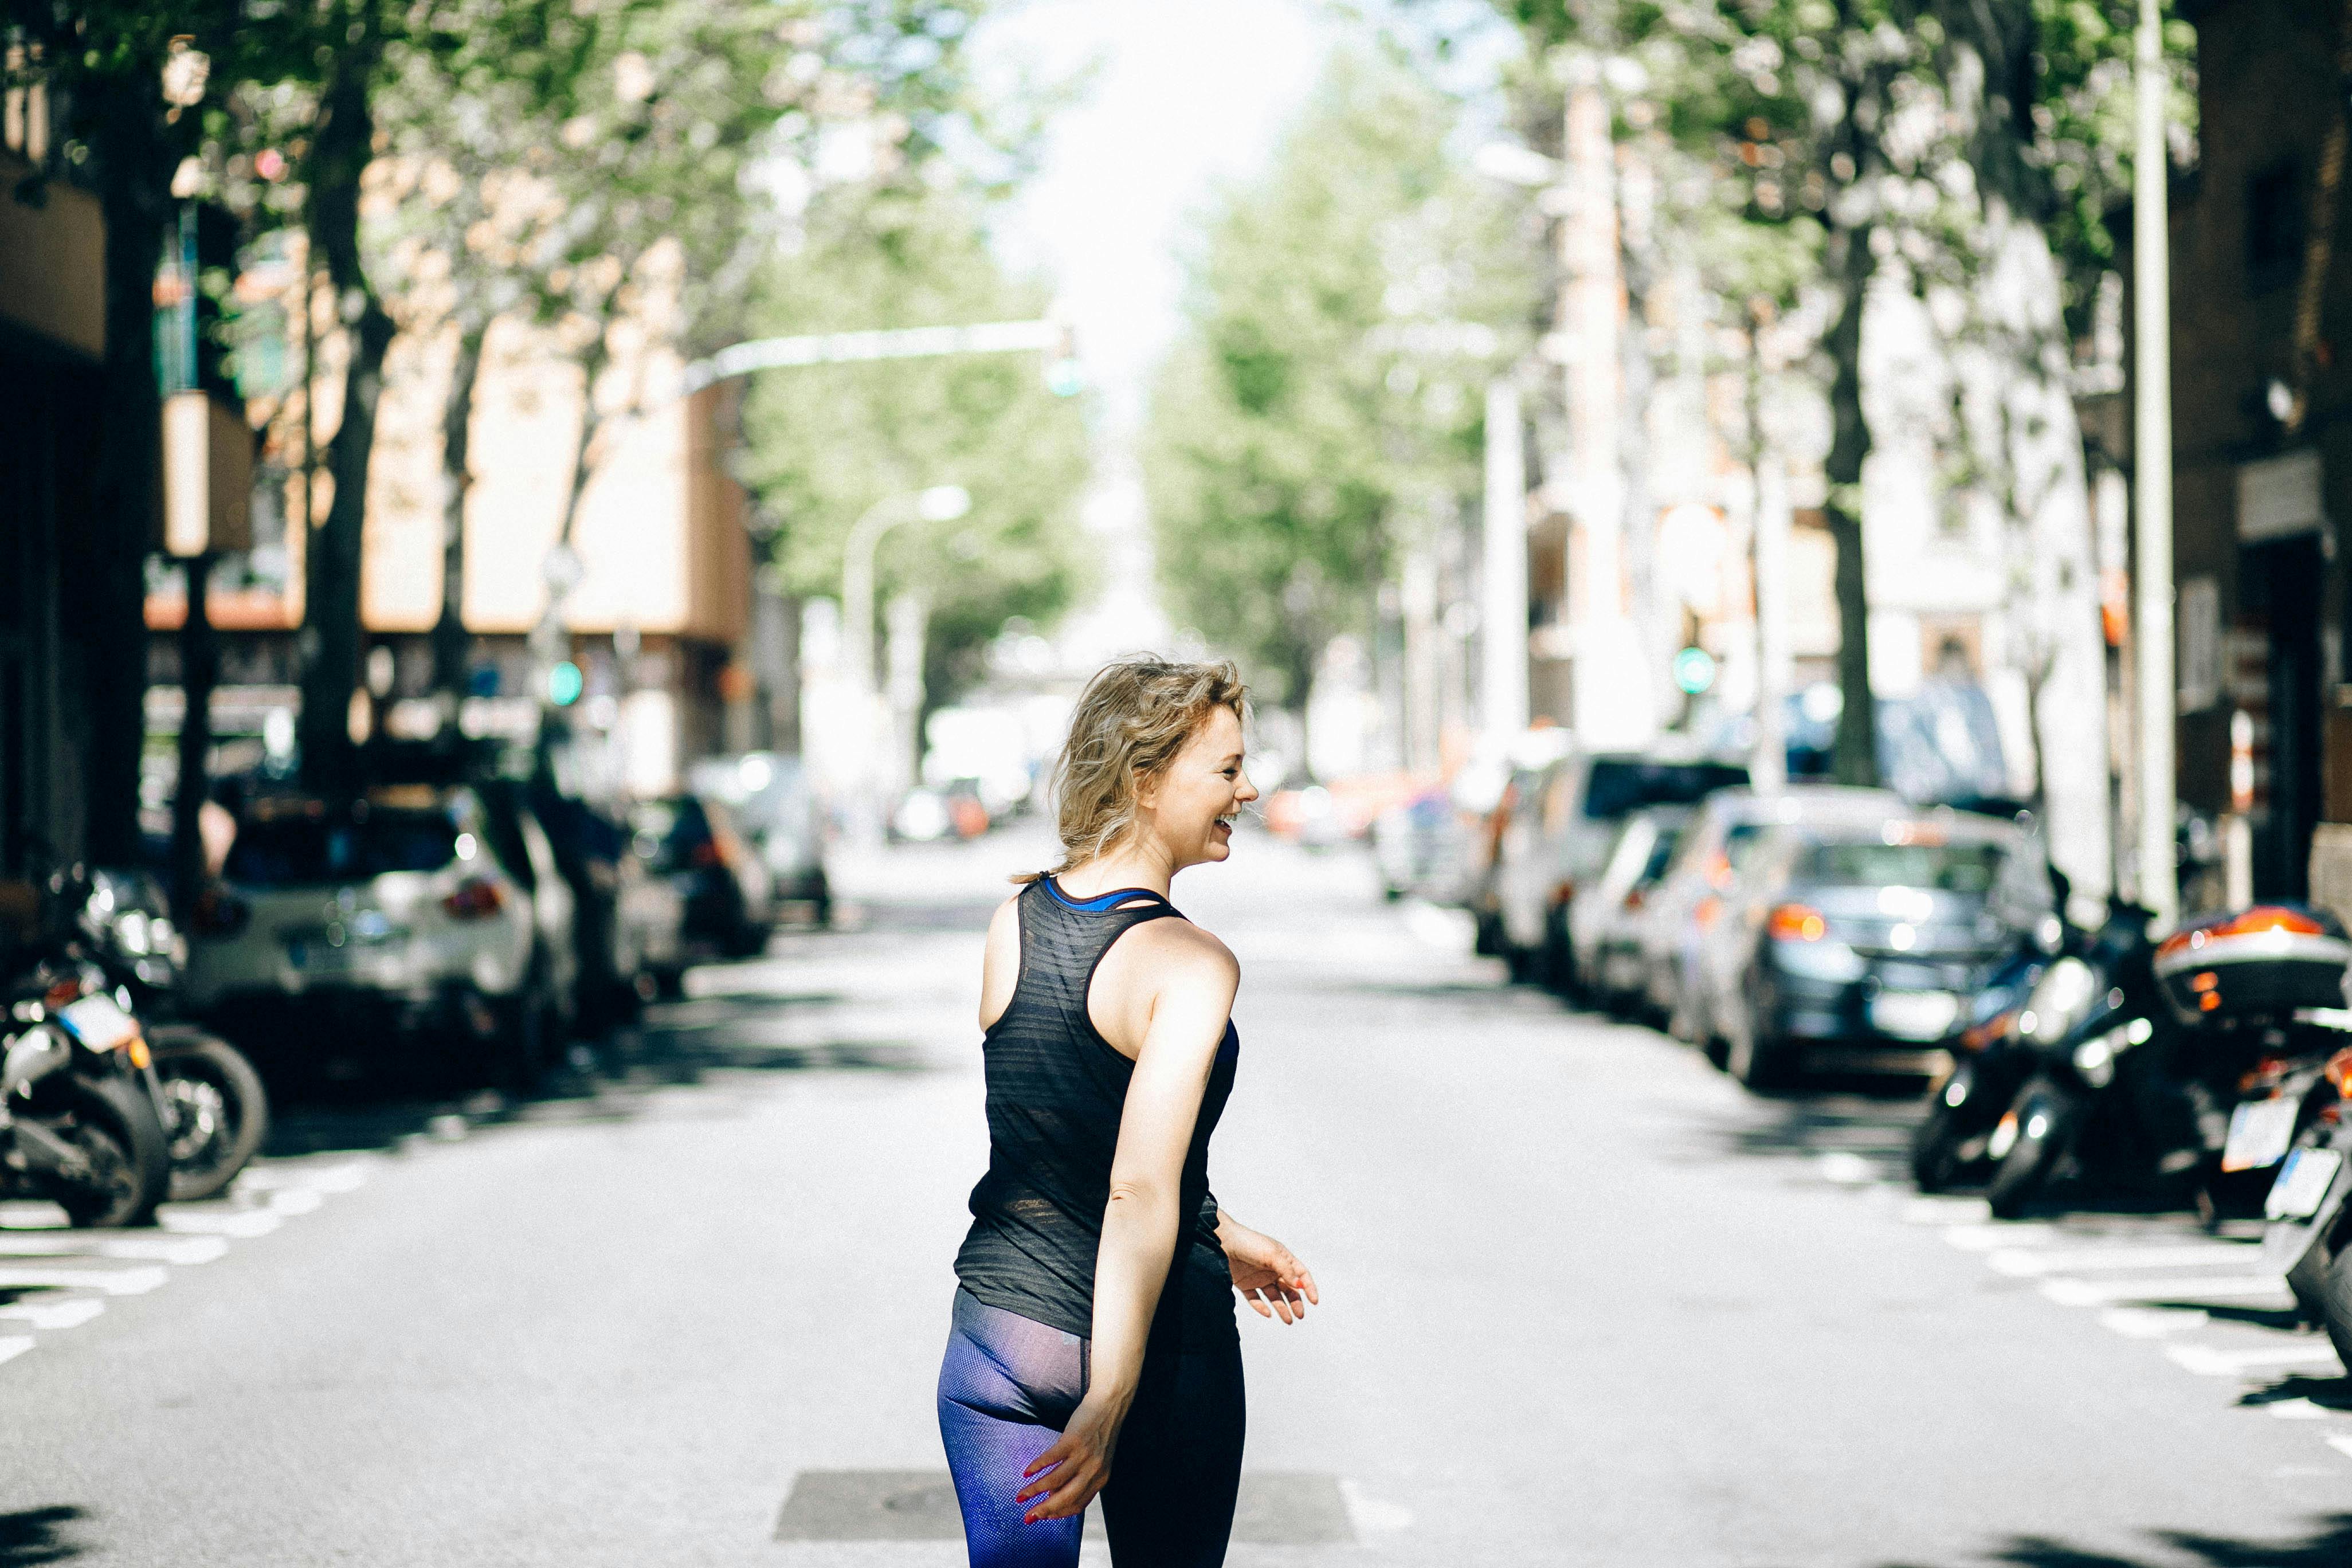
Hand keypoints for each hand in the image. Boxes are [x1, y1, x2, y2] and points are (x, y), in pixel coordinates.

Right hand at [1015, 1395, 1122, 1523]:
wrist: (1110, 1404)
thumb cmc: (1100, 1433)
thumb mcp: (1097, 1461)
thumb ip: (1081, 1478)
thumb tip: (1053, 1493)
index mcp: (1100, 1479)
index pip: (1077, 1505)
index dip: (1058, 1513)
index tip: (1043, 1517)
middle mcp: (1093, 1471)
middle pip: (1065, 1499)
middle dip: (1043, 1511)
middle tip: (1028, 1517)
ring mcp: (1082, 1456)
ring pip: (1054, 1481)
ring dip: (1034, 1491)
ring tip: (1021, 1496)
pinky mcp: (1072, 1441)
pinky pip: (1050, 1459)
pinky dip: (1036, 1468)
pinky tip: (1026, 1473)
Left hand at [1222, 1223, 1318, 1323]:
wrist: (1222, 1242)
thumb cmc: (1249, 1243)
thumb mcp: (1271, 1254)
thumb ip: (1286, 1270)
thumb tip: (1299, 1285)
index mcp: (1282, 1258)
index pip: (1301, 1274)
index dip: (1308, 1287)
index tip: (1314, 1301)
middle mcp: (1272, 1269)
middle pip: (1289, 1288)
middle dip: (1296, 1302)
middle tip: (1299, 1315)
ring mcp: (1259, 1277)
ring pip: (1274, 1296)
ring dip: (1282, 1308)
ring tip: (1288, 1321)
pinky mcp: (1245, 1285)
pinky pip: (1256, 1299)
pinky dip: (1262, 1308)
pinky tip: (1268, 1314)